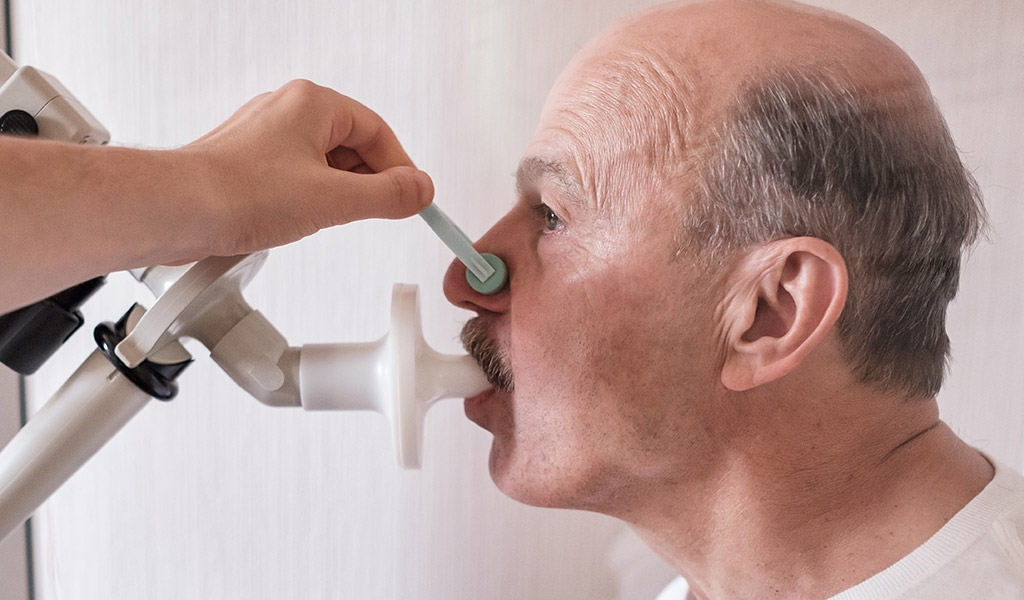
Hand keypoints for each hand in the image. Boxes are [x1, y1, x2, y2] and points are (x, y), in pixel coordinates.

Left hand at [184, 79, 433, 256]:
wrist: (177, 210)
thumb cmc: (238, 194)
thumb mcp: (334, 200)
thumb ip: (387, 195)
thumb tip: (419, 190)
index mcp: (313, 104)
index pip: (378, 132)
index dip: (400, 169)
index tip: (411, 198)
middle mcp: (288, 110)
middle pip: (353, 144)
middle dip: (368, 182)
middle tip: (377, 212)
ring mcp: (266, 134)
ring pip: (325, 161)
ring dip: (337, 192)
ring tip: (327, 218)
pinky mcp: (249, 160)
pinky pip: (297, 174)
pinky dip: (309, 197)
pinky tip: (298, 219)